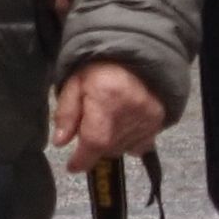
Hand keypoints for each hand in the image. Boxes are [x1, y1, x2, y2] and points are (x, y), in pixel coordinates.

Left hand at [52, 59, 168, 167]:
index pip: (95, 140)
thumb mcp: (74, 82)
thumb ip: (66, 113)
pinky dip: (127, 141)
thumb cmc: (98, 66)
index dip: (82, 159)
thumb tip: (60, 142)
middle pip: (108, 147)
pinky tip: (121, 126)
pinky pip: (140, 145)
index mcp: (106, 99)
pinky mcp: (158, 121)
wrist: (133, 52)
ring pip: (122, 148)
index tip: (72, 166)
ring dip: (109, 143)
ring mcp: (148, 119)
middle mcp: (130, 112)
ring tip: (104, 120)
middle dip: (93, 144)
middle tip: (87, 125)